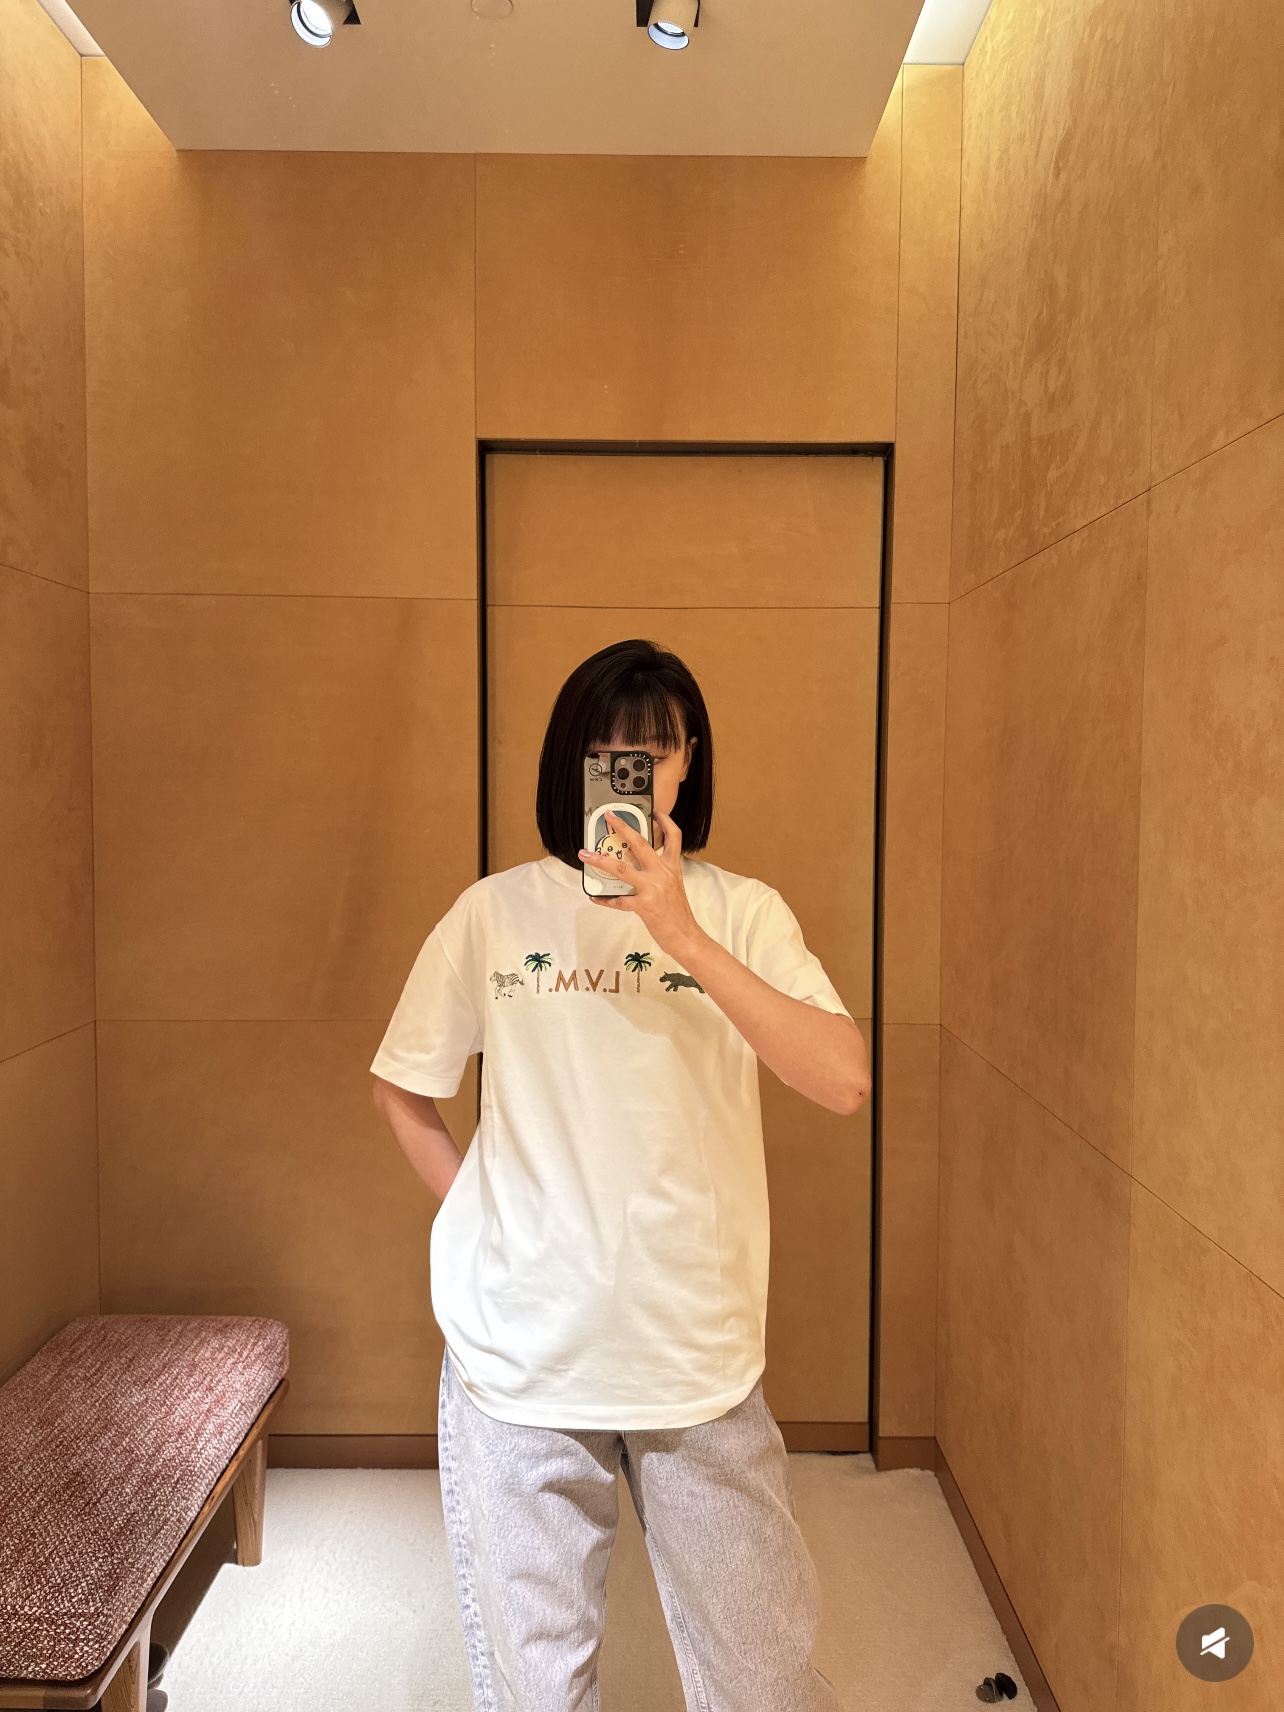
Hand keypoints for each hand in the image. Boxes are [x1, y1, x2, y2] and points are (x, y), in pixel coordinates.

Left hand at [579, 807, 705, 960]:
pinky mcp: (643, 906)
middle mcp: (663, 874)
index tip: (654, 811)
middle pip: (641, 843)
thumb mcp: (673, 886)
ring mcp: (653, 889)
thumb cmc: (678, 914)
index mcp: (672, 868)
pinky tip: (595, 897)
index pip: (673, 837)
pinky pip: (618, 901)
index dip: (665, 821)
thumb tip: (636, 863)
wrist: (686, 937)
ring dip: (600, 860)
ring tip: (585, 854)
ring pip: (622, 868)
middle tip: (609, 816)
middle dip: (623, 827)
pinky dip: (604, 899)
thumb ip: (659, 873)